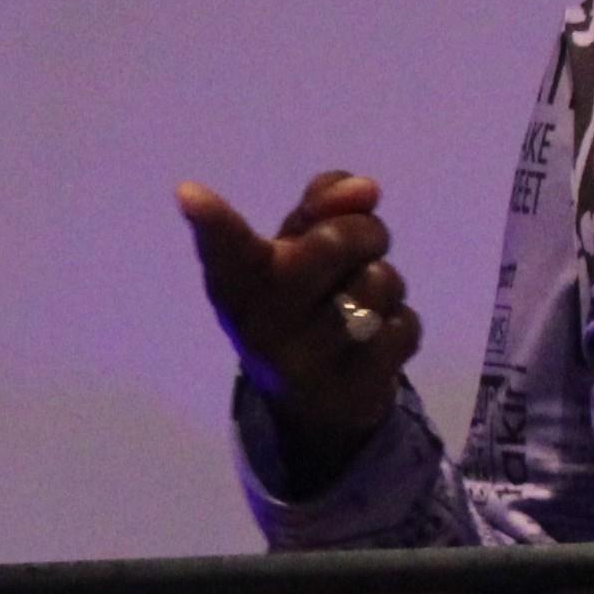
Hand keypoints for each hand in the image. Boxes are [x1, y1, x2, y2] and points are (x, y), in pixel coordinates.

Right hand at [176, 168, 422, 476]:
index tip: (188, 194)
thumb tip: (364, 189)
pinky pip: (404, 327)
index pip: (225, 247)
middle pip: (332, 244)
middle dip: (365, 231)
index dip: (212, 220)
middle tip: (364, 242)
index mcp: (237, 282)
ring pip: (379, 284)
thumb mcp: (297, 247)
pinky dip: (401, 324)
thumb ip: (323, 205)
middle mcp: (261, 324)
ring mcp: (305, 363)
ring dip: (387, 284)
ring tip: (361, 301)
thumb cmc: (301, 300)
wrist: (316, 404)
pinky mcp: (351, 391)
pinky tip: (374, 341)